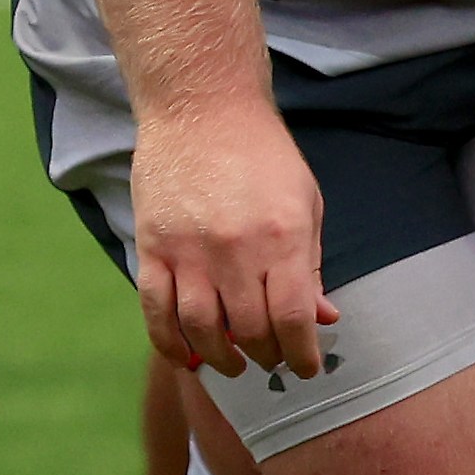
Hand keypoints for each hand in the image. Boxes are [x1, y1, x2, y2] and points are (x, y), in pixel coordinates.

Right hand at [129, 99, 336, 381]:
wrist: (202, 108)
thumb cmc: (263, 155)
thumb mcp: (305, 204)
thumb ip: (311, 265)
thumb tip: (321, 319)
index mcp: (282, 238)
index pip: (293, 319)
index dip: (302, 355)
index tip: (305, 366)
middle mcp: (235, 249)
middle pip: (250, 331)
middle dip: (266, 357)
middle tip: (271, 359)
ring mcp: (188, 249)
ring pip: (201, 328)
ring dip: (220, 358)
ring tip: (232, 363)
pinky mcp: (153, 245)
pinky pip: (155, 309)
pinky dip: (170, 341)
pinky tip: (186, 354)